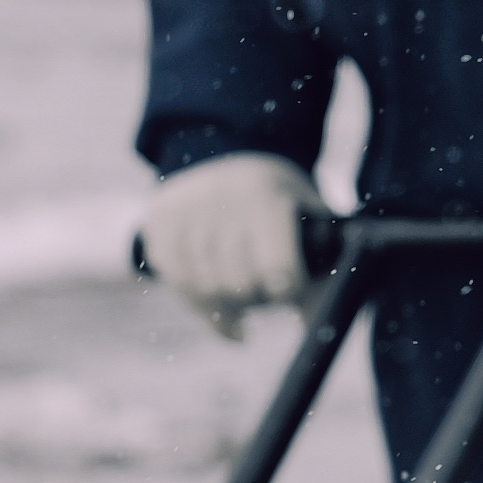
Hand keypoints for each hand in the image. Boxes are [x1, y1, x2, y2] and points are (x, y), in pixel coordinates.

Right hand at [136, 152, 316, 337]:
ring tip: (245, 300)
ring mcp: (185, 210)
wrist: (229, 152)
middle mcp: (222, 200)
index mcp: (266, 196)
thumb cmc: (279, 201)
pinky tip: (224, 314)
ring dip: (230, 308)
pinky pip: (178, 284)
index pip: (277, 267)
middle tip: (266, 294)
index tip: (289, 291)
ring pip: (205, 290)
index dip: (286, 291)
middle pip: (238, 285)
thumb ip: (322, 274)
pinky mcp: (159, 222)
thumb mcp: (309, 219)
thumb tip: (322, 330)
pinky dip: (203, 309)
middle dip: (257, 300)